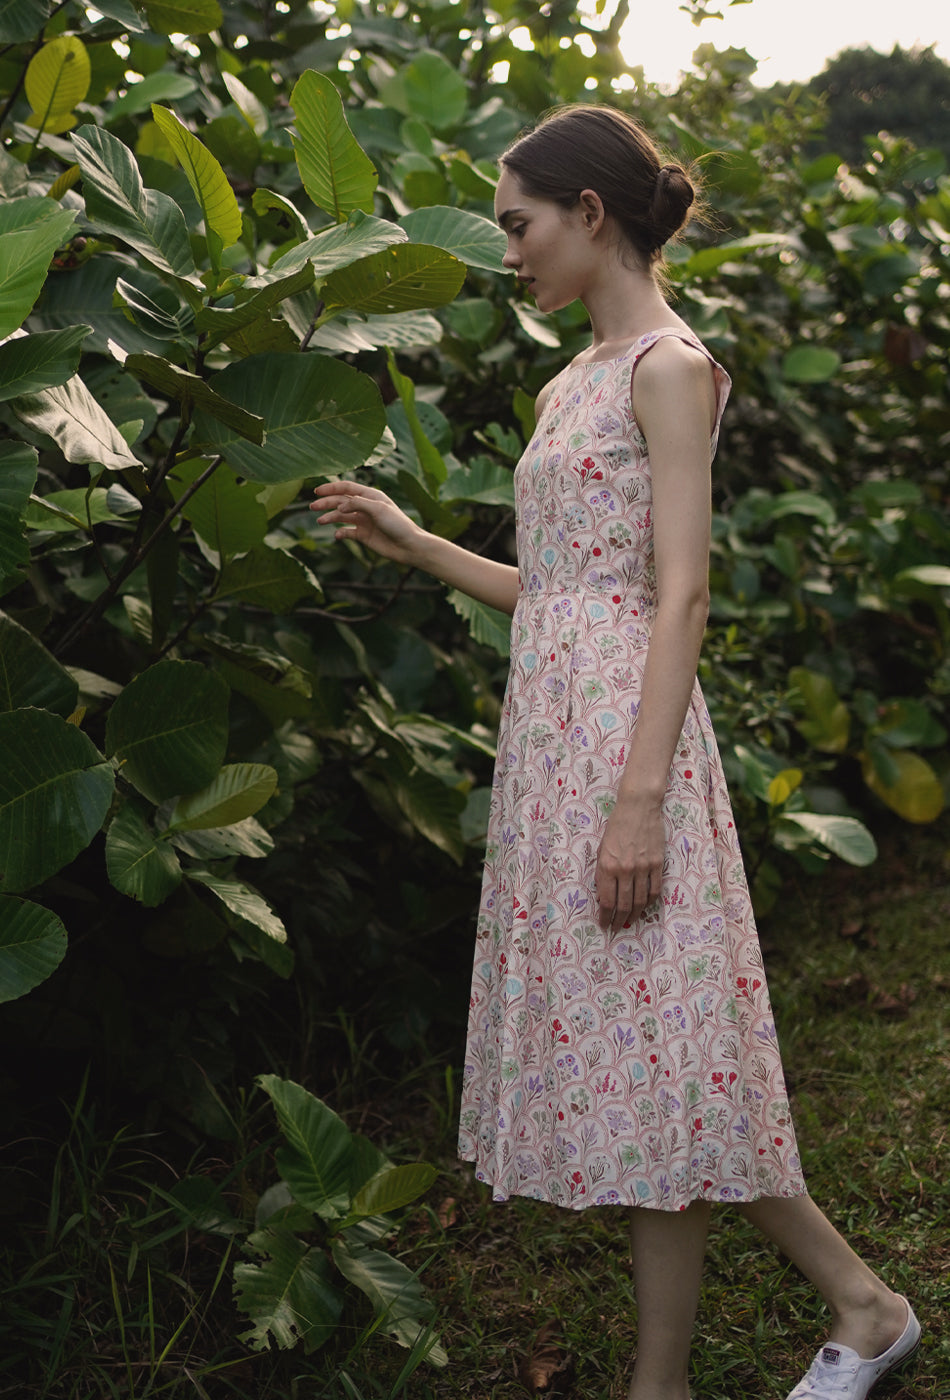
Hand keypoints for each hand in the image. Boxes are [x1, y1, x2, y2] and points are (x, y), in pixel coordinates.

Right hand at [310, 479, 424, 565]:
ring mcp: (364, 521)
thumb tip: (339, 506)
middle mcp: (365, 506)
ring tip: (320, 521)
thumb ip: (357, 504)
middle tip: (312, 507)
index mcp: (370, 496)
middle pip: (341, 502)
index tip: (317, 491)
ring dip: (330, 517)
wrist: (409, 546)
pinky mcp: (364, 535)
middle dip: (326, 503)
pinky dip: (340, 532)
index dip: (331, 488)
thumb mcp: (378, 509)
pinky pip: (347, 532)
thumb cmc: (397, 524)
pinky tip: (337, 535)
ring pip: (342, 517)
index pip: (347, 488)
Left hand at [594, 791, 664, 933]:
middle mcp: (625, 869)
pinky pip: (654, 890)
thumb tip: (604, 896)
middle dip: (618, 920)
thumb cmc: (616, 826)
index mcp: (607, 865)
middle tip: (616, 928)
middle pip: (623, 905)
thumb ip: (603, 872)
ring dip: (634, 914)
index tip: (604, 924)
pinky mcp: (658, 864)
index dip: (605, 917)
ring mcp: (643, 867)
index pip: (607, 901)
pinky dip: (649, 902)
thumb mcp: (602, 849)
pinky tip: (644, 907)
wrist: (638, 807)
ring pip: (640, 901)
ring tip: (629, 921)